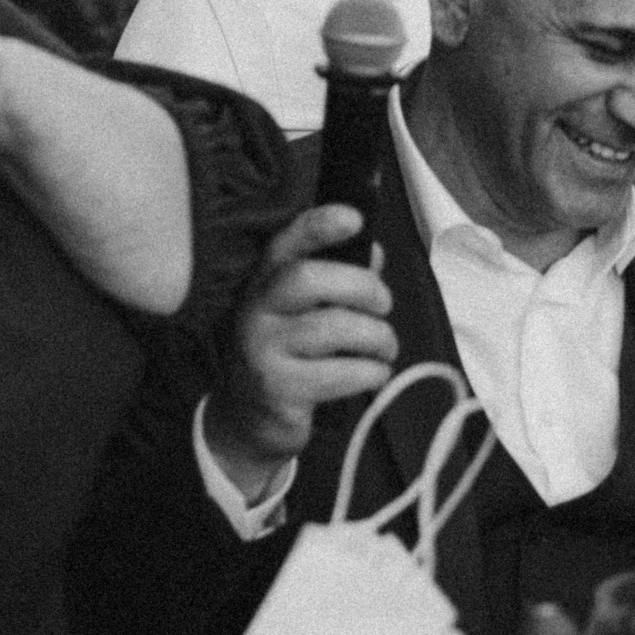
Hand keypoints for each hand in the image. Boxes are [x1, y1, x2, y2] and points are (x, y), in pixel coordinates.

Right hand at [209, 205, 397, 473]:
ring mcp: (263, 349)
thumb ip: (338, 278)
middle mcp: (256, 309)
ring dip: (377, 337)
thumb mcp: (304, 309)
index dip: (319, 226)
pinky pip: (340, 373)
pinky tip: (374, 373)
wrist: (248, 417)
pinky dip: (371, 371)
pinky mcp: (280, 388)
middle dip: (362, 287)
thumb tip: (373, 252)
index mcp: (264, 280)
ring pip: (333, 328)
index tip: (354, 217)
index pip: (287, 242)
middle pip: (309, 279)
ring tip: (386, 347)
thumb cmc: (288, 350)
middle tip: (385, 306)